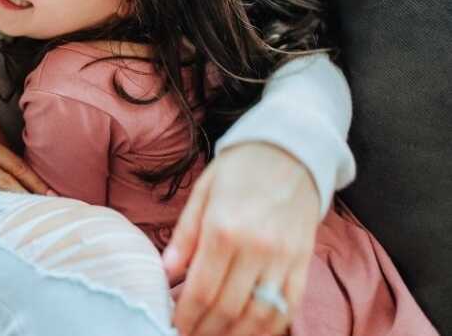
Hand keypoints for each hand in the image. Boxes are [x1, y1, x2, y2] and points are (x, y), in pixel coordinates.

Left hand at [163, 143, 318, 335]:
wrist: (290, 149)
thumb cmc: (239, 169)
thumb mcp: (203, 192)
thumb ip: (184, 235)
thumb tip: (164, 272)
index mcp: (223, 228)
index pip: (201, 289)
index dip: (185, 317)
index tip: (171, 326)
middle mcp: (255, 248)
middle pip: (227, 309)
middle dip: (205, 331)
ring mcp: (283, 258)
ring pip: (259, 316)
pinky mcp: (303, 262)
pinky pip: (289, 307)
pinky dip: (270, 327)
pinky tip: (250, 332)